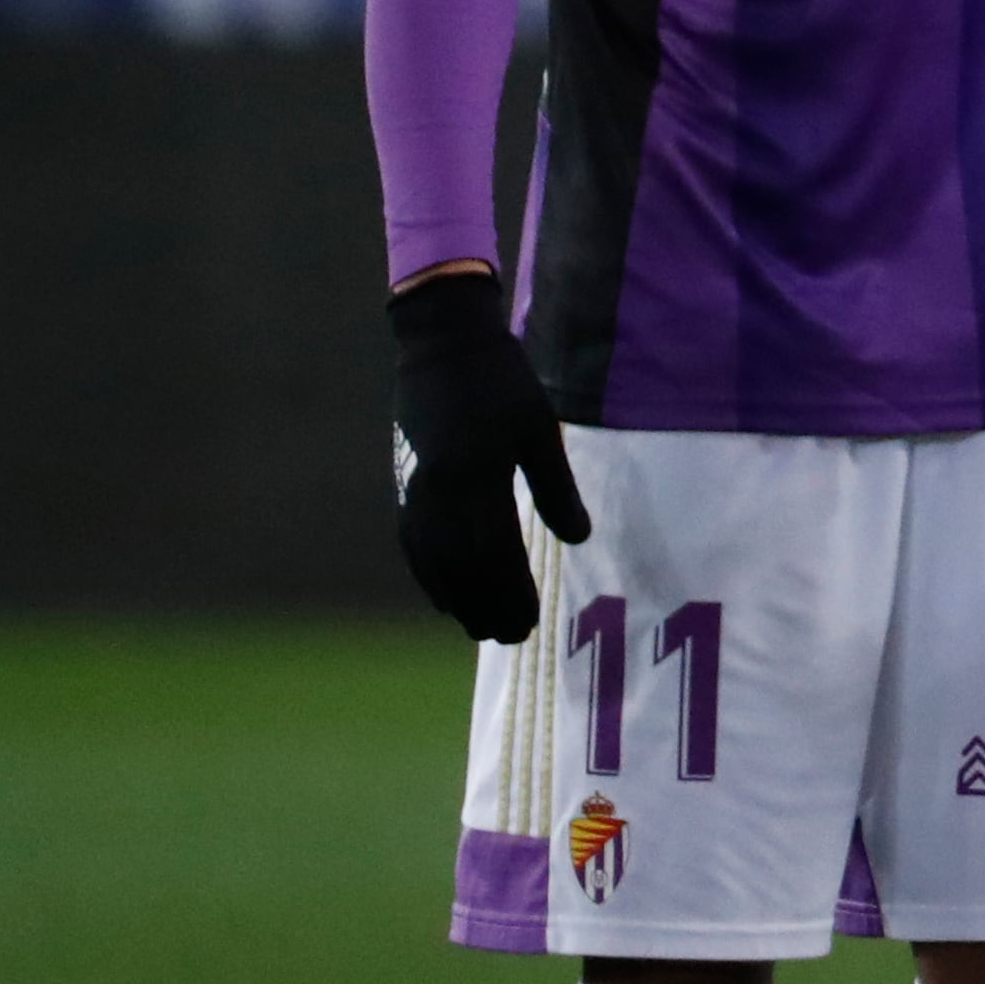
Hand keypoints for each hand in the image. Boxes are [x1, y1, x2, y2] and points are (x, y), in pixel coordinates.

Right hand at [388, 270, 592, 642]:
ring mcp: (415, 490)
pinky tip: (444, 598)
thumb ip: (557, 487)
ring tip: (481, 629)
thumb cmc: (501, 381)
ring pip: (433, 563)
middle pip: (462, 568)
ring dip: (457, 600)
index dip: (511, 592)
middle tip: (512, 638)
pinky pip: (412, 545)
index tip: (531, 622)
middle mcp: (440, 491)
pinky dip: (429, 577)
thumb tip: (581, 539)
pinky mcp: (404, 485)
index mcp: (478, 476)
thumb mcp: (539, 429)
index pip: (495, 553)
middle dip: (486, 607)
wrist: (441, 345)